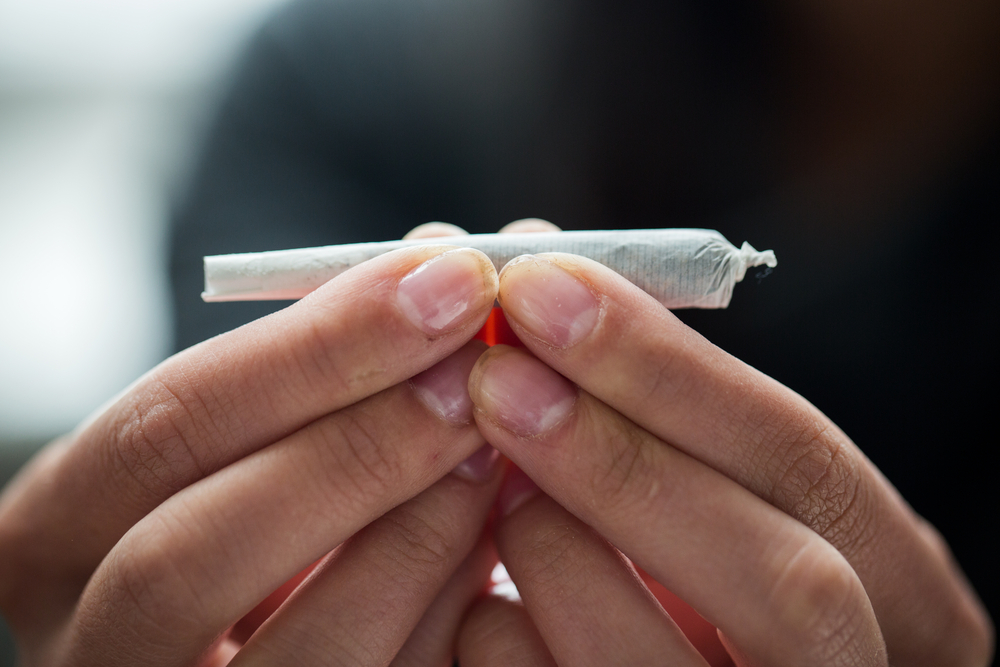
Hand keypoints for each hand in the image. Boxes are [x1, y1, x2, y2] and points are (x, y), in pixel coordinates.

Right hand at [0, 244, 501, 665]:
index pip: (169, 424)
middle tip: (476, 372)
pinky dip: (444, 610)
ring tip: (499, 447)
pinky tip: (492, 534)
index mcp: (62, 527)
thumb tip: (441, 253)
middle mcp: (92, 638)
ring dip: (418, 533)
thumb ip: (326, 354)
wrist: (242, 631)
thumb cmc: (247, 496)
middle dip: (359, 445)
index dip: (317, 348)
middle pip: (197, 546)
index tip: (445, 280)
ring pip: (298, 648)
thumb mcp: (250, 429)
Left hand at [461, 252, 993, 664]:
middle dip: (621, 462)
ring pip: (668, 665)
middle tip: (495, 375)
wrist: (663, 663)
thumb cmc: (693, 556)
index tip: (542, 286)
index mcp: (892, 577)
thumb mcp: (707, 473)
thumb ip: (647, 389)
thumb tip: (533, 261)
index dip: (669, 370)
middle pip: (783, 579)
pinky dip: (506, 639)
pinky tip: (478, 596)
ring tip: (488, 486)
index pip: (801, 458)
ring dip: (556, 553)